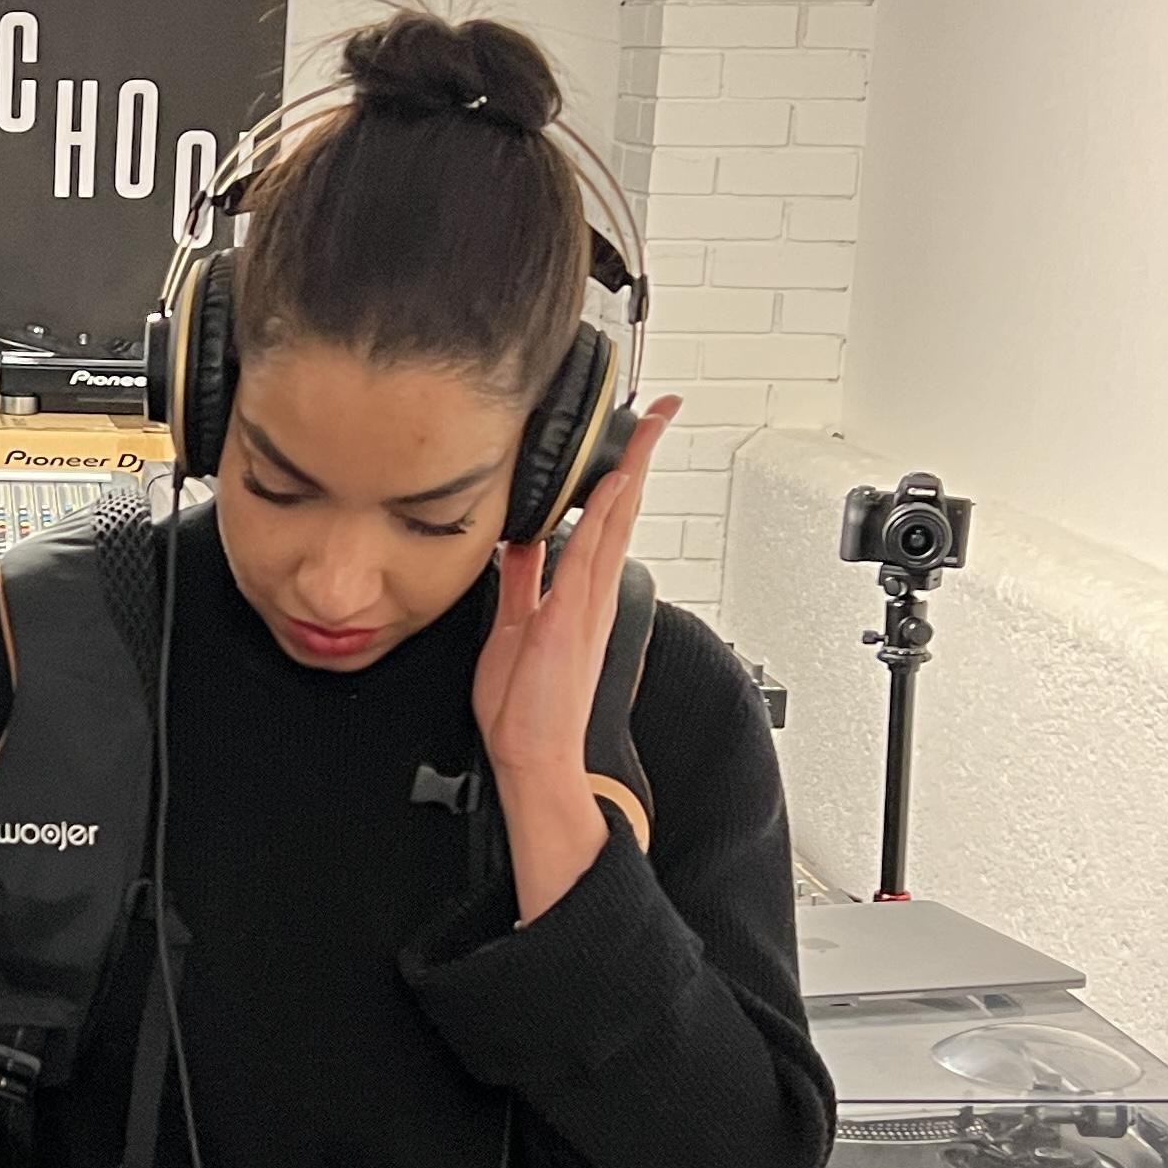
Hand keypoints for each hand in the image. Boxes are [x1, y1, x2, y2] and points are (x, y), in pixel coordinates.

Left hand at [473, 399, 676, 921]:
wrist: (532, 755)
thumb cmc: (523, 706)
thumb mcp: (510, 625)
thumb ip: (519, 583)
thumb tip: (516, 548)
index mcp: (577, 594)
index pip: (600, 520)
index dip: (614, 476)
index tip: (627, 439)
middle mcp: (590, 593)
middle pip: (621, 509)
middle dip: (639, 457)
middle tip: (657, 412)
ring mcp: (587, 602)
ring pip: (614, 520)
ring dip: (631, 468)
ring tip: (648, 425)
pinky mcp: (572, 615)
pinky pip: (590, 552)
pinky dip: (605, 512)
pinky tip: (614, 480)